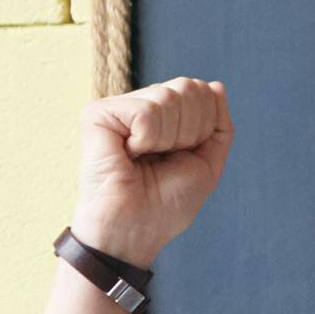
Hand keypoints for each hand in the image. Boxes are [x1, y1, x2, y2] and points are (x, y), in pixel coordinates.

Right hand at [74, 77, 230, 265]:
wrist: (136, 228)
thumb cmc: (167, 201)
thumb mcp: (208, 160)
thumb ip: (217, 123)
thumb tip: (215, 85)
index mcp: (164, 114)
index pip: (201, 92)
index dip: (205, 127)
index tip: (184, 154)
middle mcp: (139, 105)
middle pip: (188, 88)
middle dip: (190, 131)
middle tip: (164, 159)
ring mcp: (118, 108)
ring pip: (168, 97)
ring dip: (169, 139)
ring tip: (145, 159)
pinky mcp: (97, 114)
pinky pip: (146, 112)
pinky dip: (148, 140)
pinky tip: (129, 154)